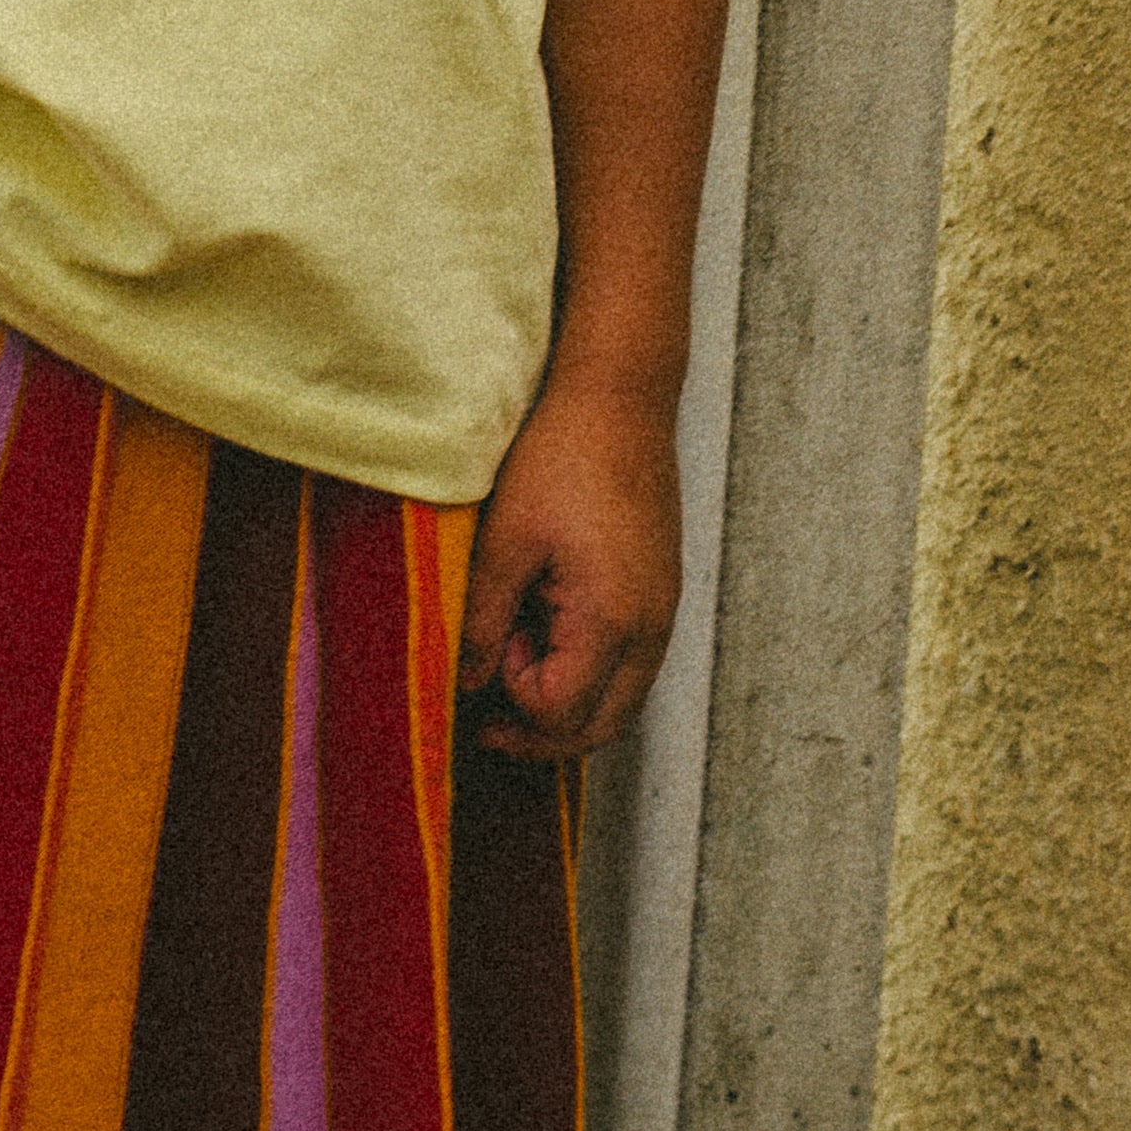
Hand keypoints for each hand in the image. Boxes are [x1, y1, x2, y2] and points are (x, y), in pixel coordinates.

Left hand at [457, 377, 682, 761]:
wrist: (619, 398)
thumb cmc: (560, 459)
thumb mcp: (504, 542)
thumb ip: (483, 621)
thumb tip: (466, 682)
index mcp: (611, 620)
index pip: (563, 712)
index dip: (515, 696)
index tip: (490, 644)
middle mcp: (651, 628)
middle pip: (603, 727)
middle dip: (544, 732)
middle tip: (491, 716)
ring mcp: (664, 610)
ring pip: (622, 699)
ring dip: (570, 701)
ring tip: (518, 661)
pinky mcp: (662, 590)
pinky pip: (632, 662)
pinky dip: (592, 671)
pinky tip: (551, 632)